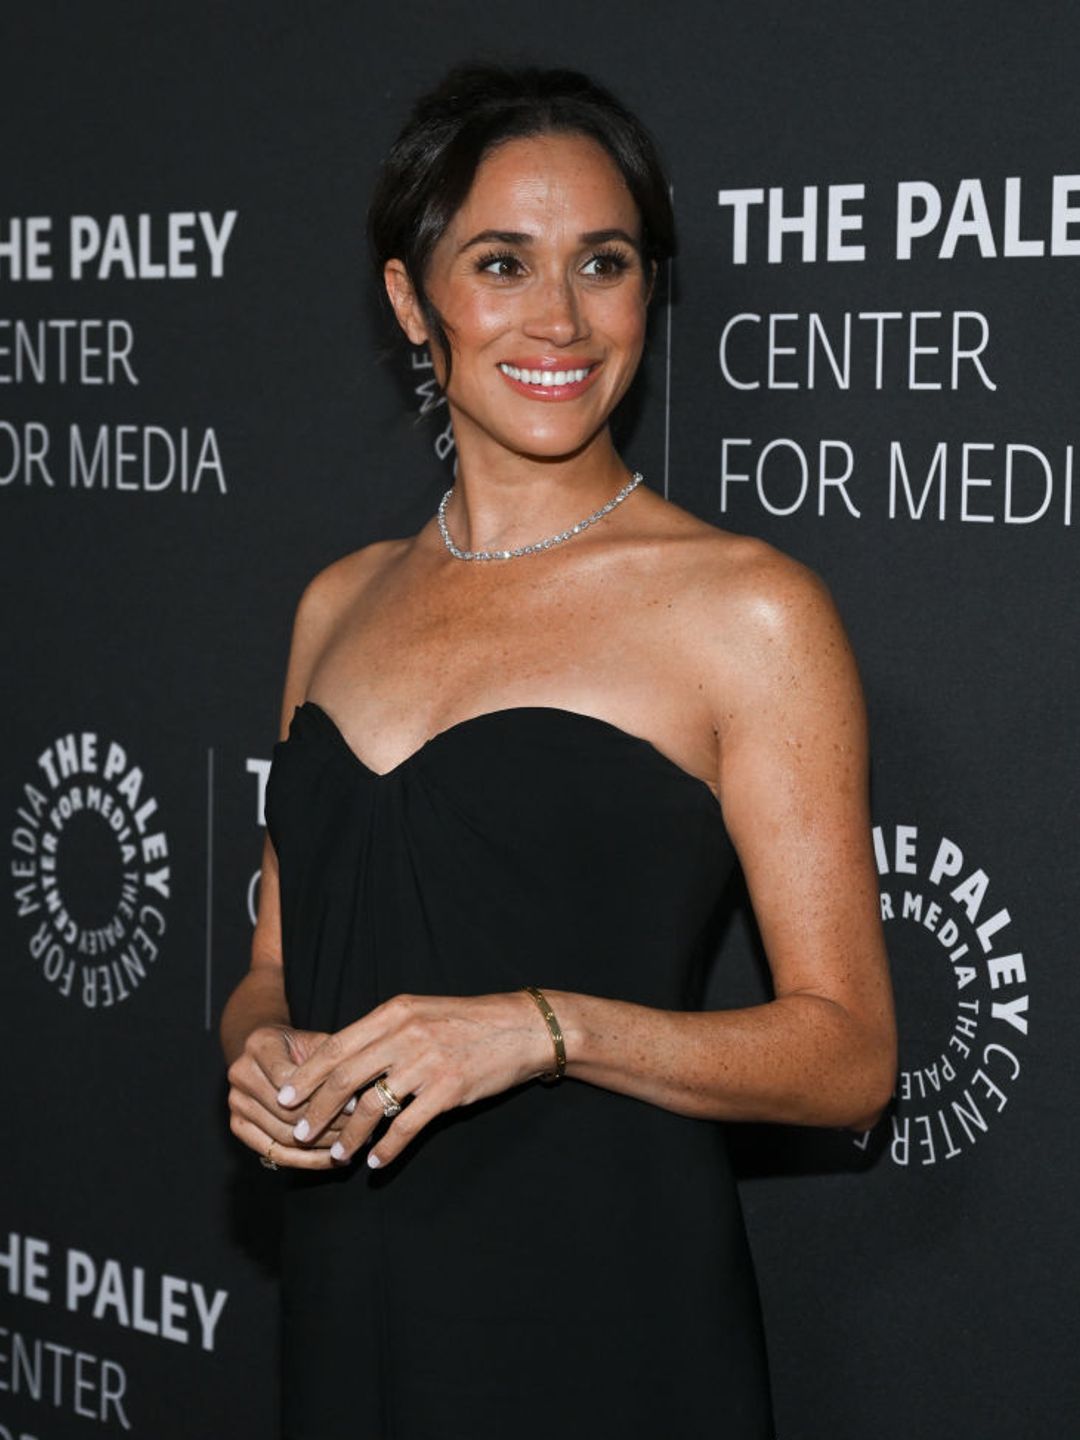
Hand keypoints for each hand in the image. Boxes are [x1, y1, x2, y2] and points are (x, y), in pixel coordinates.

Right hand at [227, 1024, 356, 1169]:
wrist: (270, 1052)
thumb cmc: (303, 1048)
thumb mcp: (318, 1043)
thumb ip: (333, 1063)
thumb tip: (358, 1096)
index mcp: (260, 1044)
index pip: (289, 1080)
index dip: (323, 1096)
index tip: (355, 1107)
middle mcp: (241, 1073)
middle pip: (286, 1111)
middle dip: (326, 1124)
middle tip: (357, 1131)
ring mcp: (235, 1101)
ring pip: (282, 1135)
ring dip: (320, 1145)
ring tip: (350, 1145)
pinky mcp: (238, 1125)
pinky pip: (274, 1152)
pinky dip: (306, 1160)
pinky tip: (332, 1159)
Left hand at [275, 991, 552, 1169]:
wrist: (520, 1027)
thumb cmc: (467, 1021)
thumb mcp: (420, 1012)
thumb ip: (383, 1033)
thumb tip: (343, 1063)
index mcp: (394, 1012)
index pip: (336, 1046)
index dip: (306, 1075)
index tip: (283, 1097)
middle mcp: (405, 1034)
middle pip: (345, 1078)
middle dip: (316, 1110)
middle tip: (299, 1132)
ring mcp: (427, 1062)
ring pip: (372, 1106)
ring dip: (349, 1136)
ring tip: (336, 1156)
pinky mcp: (448, 1089)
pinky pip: (407, 1126)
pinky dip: (387, 1148)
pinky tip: (376, 1162)